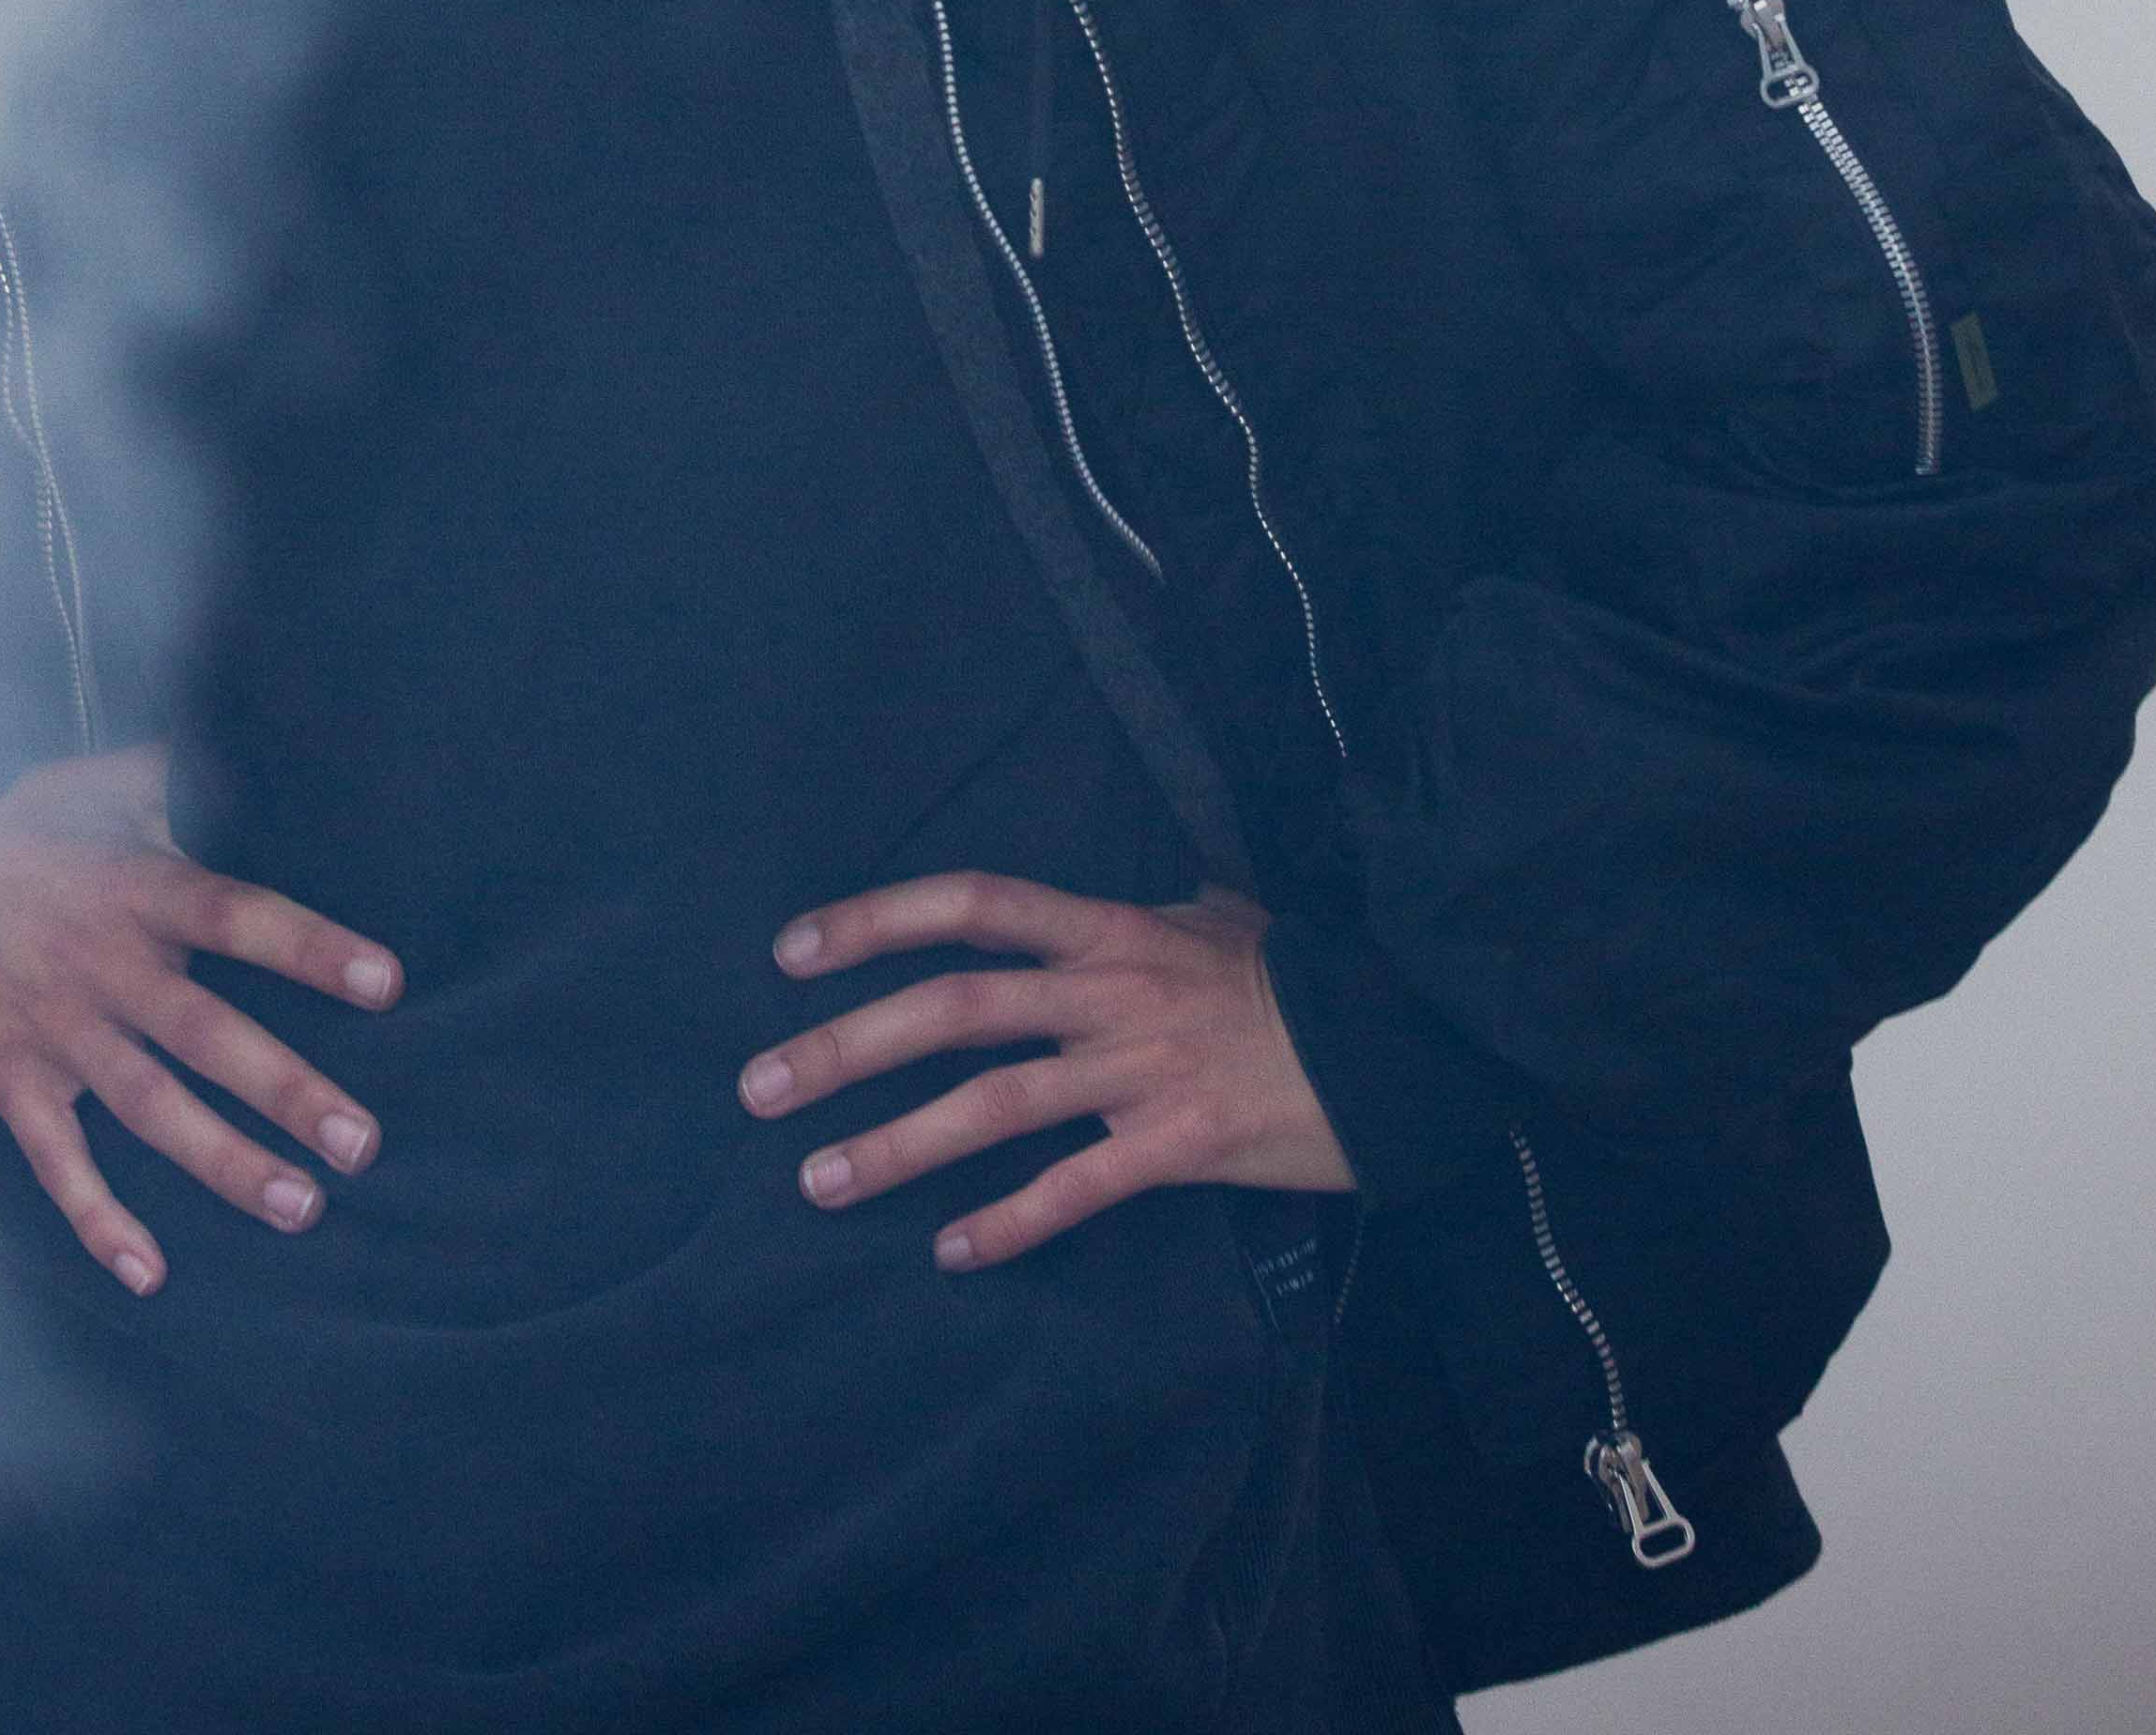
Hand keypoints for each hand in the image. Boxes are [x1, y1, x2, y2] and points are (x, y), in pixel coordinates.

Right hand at [0, 747, 400, 1293]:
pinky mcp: (13, 1082)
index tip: (386, 984)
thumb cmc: (14, 832)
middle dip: (286, 1091)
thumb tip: (258, 729)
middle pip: (206, 1035)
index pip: (237, 916)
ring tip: (300, 1207)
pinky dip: (98, 1221)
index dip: (309, 948)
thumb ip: (174, 776)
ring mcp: (56, 1032)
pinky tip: (149, 1273)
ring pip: (149, 1108)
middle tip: (363, 1143)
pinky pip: (57, 1163)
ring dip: (224, 1163)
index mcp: (136, 889)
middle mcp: (104, 966)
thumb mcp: (90, 786)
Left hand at [740, 871, 1351, 1273]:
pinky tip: (952, 1252)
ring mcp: (1139, 1070)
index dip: (878, 920)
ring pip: (994, 1103)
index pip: (973, 905)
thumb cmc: (1301, 977)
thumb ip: (1146, 914)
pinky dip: (1010, 1221)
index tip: (791, 952)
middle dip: (845, 1045)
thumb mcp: (1216, 916)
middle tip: (758, 1086)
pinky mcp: (1178, 1145)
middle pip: (954, 1008)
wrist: (1397, 1038)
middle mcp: (1108, 992)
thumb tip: (1117, 904)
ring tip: (817, 1180)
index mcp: (1108, 929)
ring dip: (896, 1144)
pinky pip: (1078, 1187)